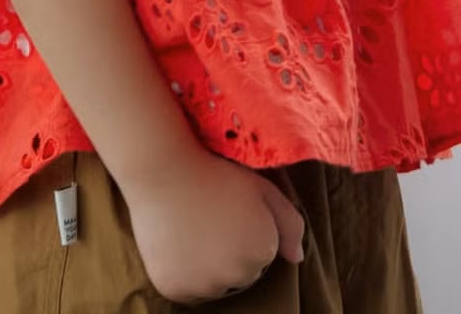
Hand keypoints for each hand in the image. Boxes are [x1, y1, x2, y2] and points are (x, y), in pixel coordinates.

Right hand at [122, 145, 305, 304]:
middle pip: (238, 273)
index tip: (230, 208)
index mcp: (262, 251)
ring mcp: (205, 286)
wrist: (164, 170)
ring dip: (207, 266)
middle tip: (209, 217)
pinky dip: (183, 274)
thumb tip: (297, 258)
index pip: (262, 255)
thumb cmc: (215, 173)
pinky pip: (187, 290)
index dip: (246, 229)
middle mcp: (237, 275)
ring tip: (192, 228)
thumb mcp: (262, 188)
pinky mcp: (176, 290)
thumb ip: (289, 223)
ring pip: (213, 284)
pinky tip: (177, 243)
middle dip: (229, 251)